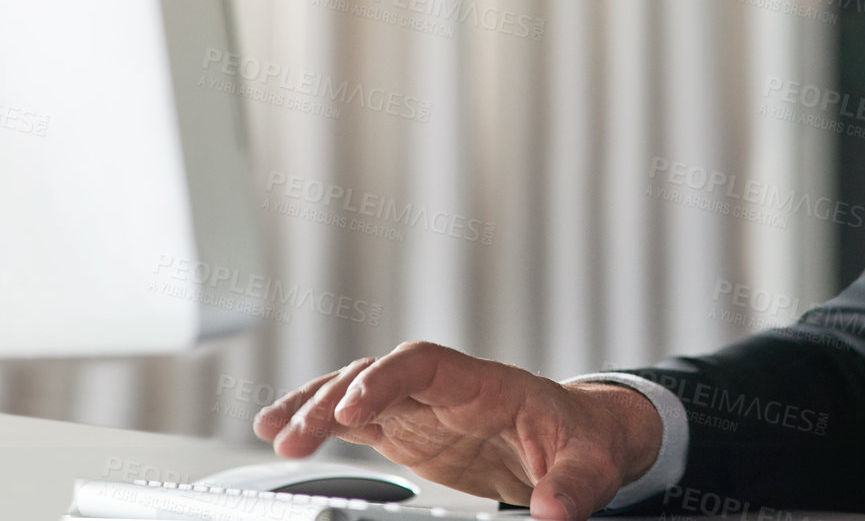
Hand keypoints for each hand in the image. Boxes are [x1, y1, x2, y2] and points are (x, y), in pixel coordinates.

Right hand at [253, 342, 663, 519]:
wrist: (583, 439)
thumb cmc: (586, 440)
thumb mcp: (590, 462)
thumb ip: (571, 485)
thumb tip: (552, 513)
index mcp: (485, 384)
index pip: (424, 362)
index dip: (384, 378)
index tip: (350, 406)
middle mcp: (445, 389)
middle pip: (377, 375)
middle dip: (332, 399)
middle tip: (291, 438)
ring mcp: (422, 408)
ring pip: (357, 392)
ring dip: (314, 408)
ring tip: (271, 433)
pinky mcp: (410, 431)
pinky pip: (355, 419)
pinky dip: (318, 423)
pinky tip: (278, 435)